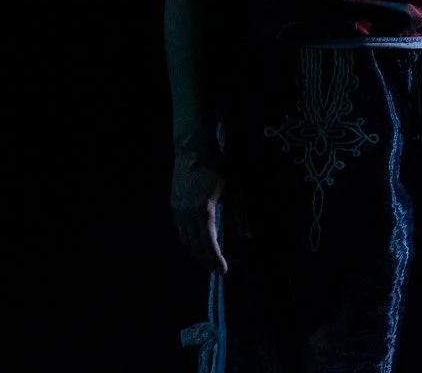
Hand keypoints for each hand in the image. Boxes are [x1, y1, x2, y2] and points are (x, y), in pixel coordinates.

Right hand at [171, 149, 232, 275]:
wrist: (193, 150)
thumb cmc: (218, 167)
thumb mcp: (236, 188)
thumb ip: (241, 214)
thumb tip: (248, 236)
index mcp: (203, 210)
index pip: (209, 242)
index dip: (215, 258)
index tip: (223, 271)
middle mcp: (186, 214)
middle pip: (195, 245)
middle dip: (206, 260)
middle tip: (217, 271)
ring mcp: (177, 211)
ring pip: (185, 240)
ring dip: (197, 253)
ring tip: (208, 261)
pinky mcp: (173, 207)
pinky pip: (180, 231)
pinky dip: (189, 242)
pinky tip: (198, 245)